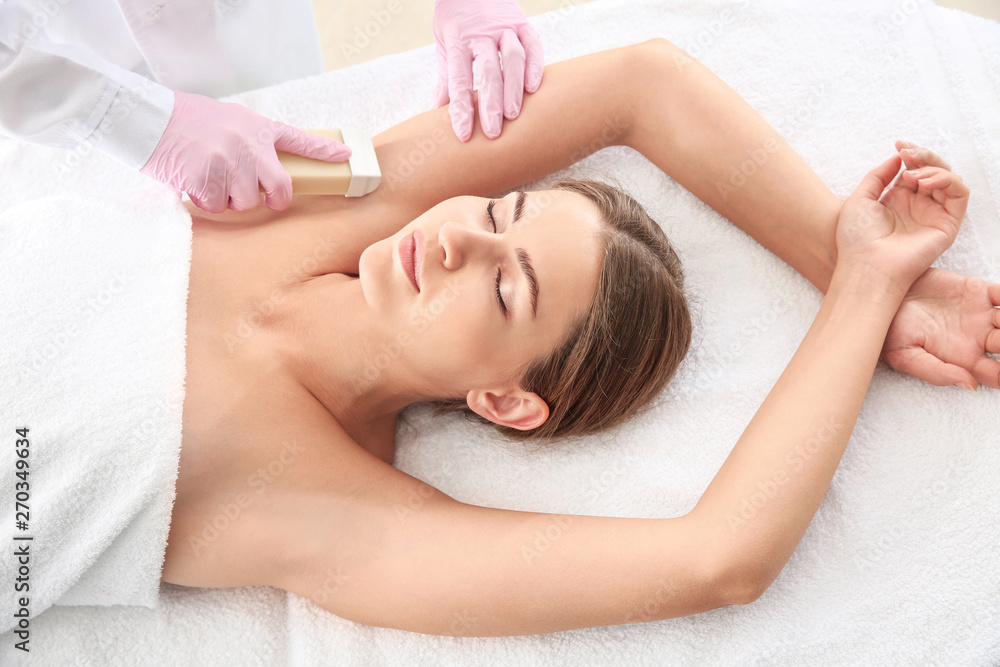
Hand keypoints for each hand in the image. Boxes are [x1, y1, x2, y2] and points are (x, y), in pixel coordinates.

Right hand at [140, 91, 351, 212]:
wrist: (146, 117)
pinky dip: (204, 200)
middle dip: (274, 199)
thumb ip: (249, 141)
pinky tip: (192, 181)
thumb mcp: (226, 120)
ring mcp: (229, 162)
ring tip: (210, 178)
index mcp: (255, 127)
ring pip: (245, 203)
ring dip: (229, 200)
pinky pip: (216, 205)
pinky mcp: (208, 179)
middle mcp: (248, 145)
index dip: (324, 151)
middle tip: (259, 197)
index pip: (299, 139)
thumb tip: (263, 168)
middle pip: (281, 188)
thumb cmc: (183, 119)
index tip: (345, 156)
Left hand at [432, 0, 543, 140]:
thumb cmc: (456, 22)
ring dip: (514, 87)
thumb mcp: (445, 45)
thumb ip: (446, 79)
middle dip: (491, 103)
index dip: (462, 108)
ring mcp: (504, 27)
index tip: (464, 134)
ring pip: (513, 57)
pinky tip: (533, 88)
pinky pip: (532, 44)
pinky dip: (534, 66)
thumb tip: (437, 114)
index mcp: (458, 40)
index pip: (459, 79)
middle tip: (493, 133)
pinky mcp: (522, 22)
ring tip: (513, 115)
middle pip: (488, 70)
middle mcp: (482, 33)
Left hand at [878, 141, 999, 390]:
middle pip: (933, 170)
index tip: (899, 144)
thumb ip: (877, 175)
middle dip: (923, 156)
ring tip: (913, 176)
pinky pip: (959, 195)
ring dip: (934, 168)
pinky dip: (947, 181)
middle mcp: (917, 206)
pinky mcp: (947, 225)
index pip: (913, 168)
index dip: (910, 154)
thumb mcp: (859, 199)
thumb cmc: (856, 238)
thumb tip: (896, 158)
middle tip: (908, 154)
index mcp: (897, 200)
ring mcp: (933, 214)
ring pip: (949, 179)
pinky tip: (924, 183)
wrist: (865, 265)